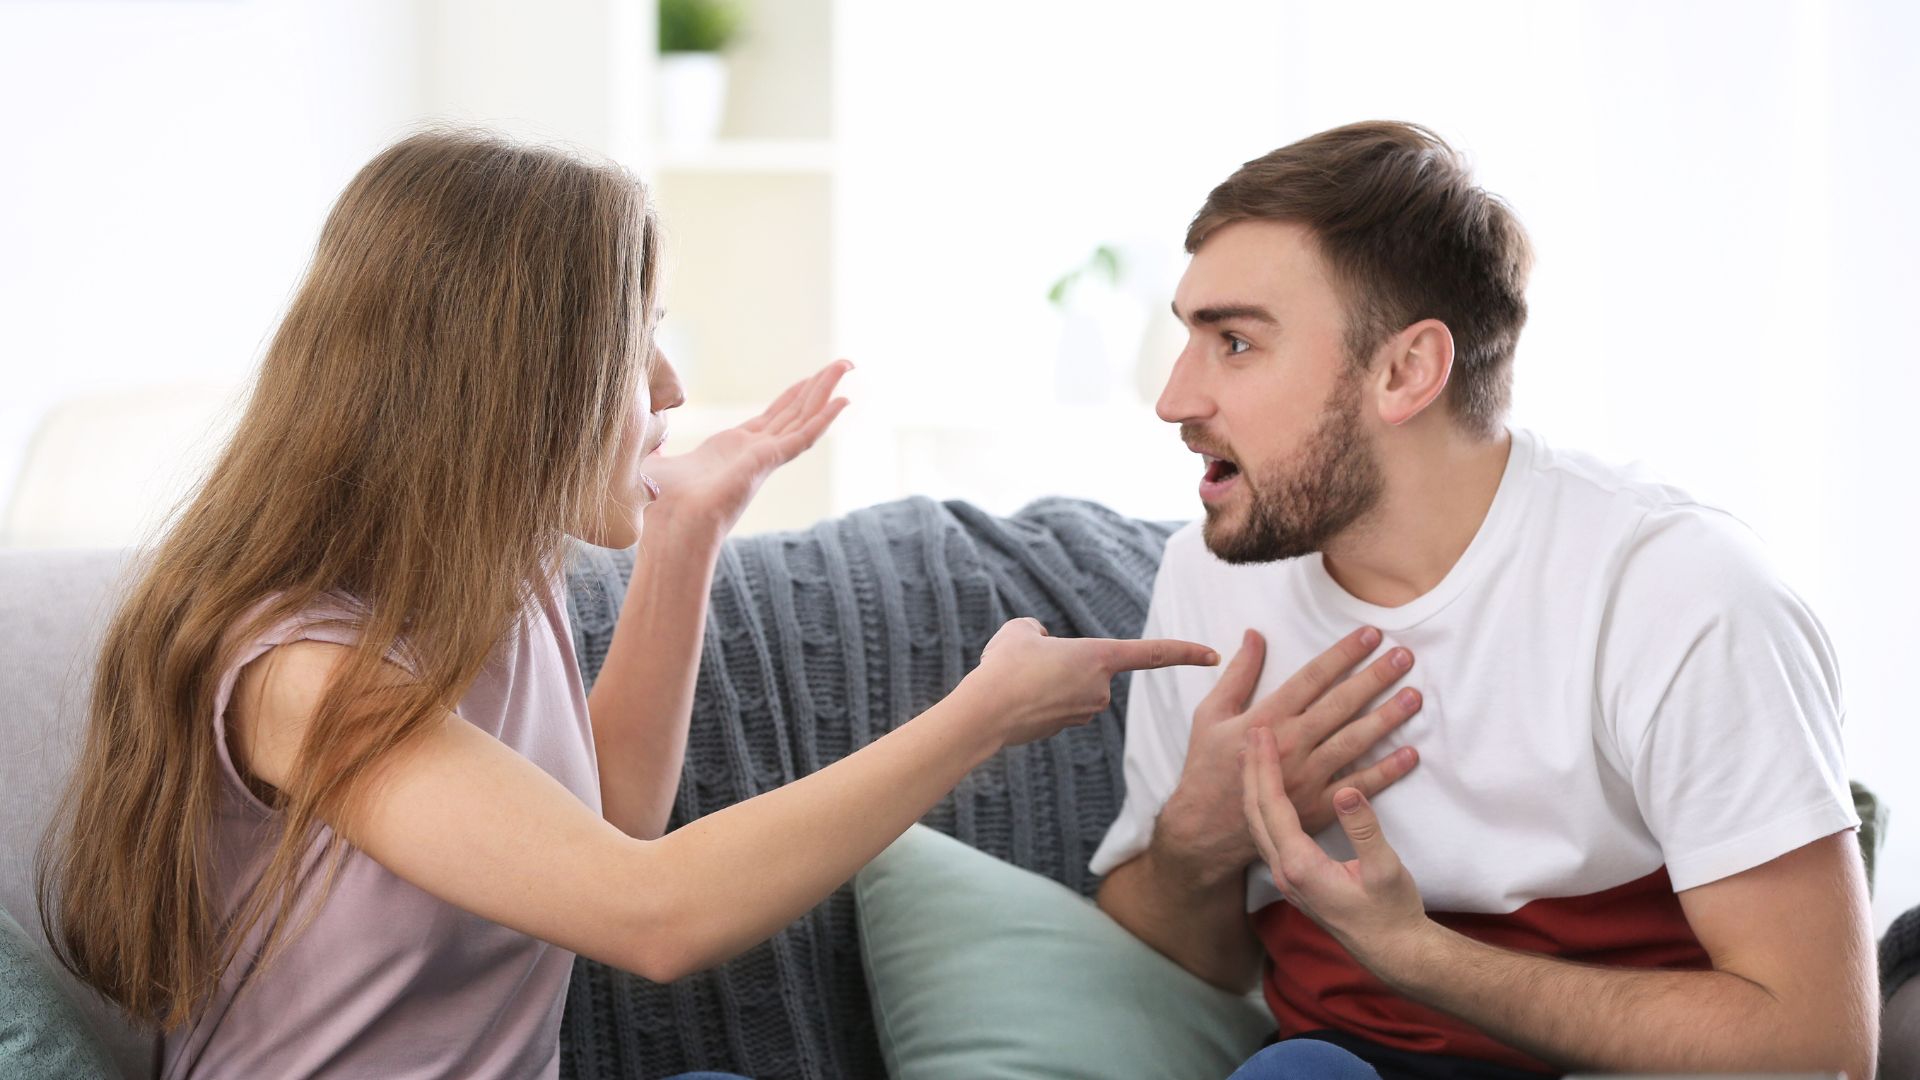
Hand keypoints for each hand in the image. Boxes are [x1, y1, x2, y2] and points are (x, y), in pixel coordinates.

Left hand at [644, 361, 850, 535]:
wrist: (670, 529)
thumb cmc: (659, 507)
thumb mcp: (652, 463)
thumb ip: (652, 446)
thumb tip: (637, 436)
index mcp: (731, 451)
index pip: (770, 418)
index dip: (790, 398)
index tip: (808, 380)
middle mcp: (753, 453)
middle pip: (793, 412)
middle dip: (816, 387)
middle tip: (841, 366)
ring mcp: (764, 458)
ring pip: (803, 417)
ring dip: (825, 392)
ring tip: (846, 367)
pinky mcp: (768, 462)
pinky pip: (803, 436)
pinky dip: (824, 418)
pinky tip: (843, 401)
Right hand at [961, 618, 1218, 749]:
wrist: (984, 713)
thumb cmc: (1005, 666)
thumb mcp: (1020, 631)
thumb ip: (1039, 633)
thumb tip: (1042, 644)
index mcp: (1100, 658)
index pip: (1153, 653)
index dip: (1185, 651)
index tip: (1213, 654)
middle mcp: (1099, 689)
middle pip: (1088, 667)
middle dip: (1061, 661)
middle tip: (1026, 661)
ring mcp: (1082, 713)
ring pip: (1068, 686)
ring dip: (1046, 681)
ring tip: (1015, 682)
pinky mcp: (1063, 729)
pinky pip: (1055, 704)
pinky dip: (1037, 699)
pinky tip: (1014, 699)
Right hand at [1159, 627, 1421, 879]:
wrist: (1206, 829)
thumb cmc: (1207, 767)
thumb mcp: (1211, 714)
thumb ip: (1237, 674)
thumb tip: (1255, 635)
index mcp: (1266, 719)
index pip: (1312, 678)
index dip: (1343, 654)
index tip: (1370, 635)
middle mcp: (1290, 745)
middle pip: (1340, 704)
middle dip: (1374, 678)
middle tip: (1404, 657)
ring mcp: (1307, 777)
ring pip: (1354, 741)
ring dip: (1387, 718)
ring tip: (1414, 697)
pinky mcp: (1317, 807)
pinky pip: (1358, 786)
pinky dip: (1386, 771)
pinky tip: (1411, 753)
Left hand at [1243, 725, 1430, 970]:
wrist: (1393, 952)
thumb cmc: (1392, 913)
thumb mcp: (1385, 869)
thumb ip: (1364, 830)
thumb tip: (1345, 791)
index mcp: (1300, 866)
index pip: (1273, 806)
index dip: (1265, 766)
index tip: (1262, 733)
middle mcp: (1284, 872)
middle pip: (1255, 812)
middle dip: (1251, 770)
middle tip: (1252, 733)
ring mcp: (1287, 879)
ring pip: (1259, 825)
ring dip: (1254, 788)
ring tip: (1253, 756)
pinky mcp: (1295, 880)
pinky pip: (1269, 835)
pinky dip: (1265, 806)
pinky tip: (1270, 793)